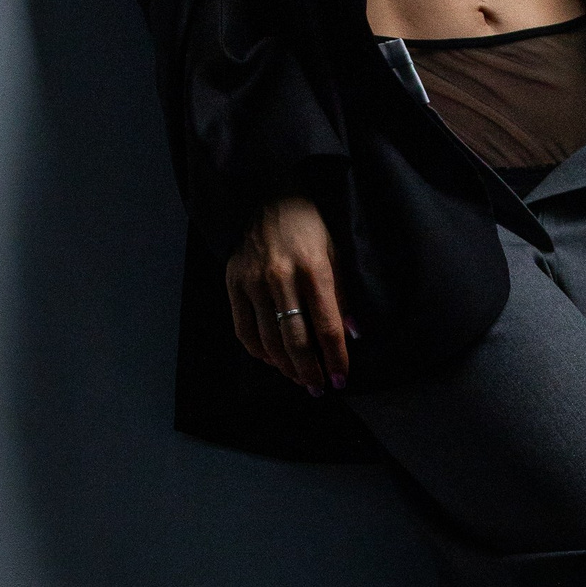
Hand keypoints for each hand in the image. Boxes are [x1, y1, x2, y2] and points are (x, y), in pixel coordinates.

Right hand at [225, 195, 353, 395]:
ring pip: (269, 340)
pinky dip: (259, 352)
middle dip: (310, 371)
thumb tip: (352, 334)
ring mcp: (253, 282)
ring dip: (286, 367)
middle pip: (296, 340)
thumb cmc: (309, 227)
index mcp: (313, 268)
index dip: (336, 357)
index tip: (341, 379)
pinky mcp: (233, 284)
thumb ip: (342, 295)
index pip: (327, 325)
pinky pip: (244, 330)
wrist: (267, 198)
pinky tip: (272, 361)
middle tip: (319, 388)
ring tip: (299, 379)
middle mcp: (281, 277)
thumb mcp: (335, 253)